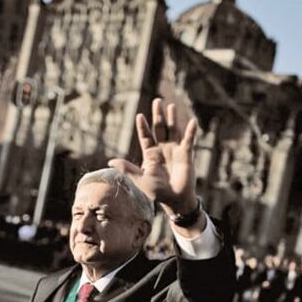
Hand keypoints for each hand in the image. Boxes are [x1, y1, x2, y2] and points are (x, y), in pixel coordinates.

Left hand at [108, 97, 197, 214]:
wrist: (175, 200)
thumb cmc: (157, 191)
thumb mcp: (140, 180)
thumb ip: (127, 169)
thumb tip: (110, 161)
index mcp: (150, 154)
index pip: (146, 136)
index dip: (143, 127)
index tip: (139, 116)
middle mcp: (162, 149)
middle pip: (160, 128)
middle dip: (158, 115)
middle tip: (157, 101)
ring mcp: (175, 150)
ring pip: (173, 130)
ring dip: (172, 118)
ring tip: (171, 105)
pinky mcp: (186, 154)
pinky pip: (189, 140)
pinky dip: (190, 131)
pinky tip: (191, 121)